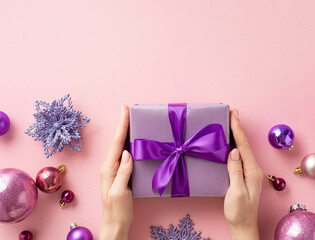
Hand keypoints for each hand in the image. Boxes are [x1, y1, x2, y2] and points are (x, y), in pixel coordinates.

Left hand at [99, 104, 132, 239]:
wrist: (116, 224)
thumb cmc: (117, 210)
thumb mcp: (120, 191)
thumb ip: (123, 171)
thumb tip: (128, 152)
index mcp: (109, 168)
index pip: (117, 142)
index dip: (122, 125)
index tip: (125, 109)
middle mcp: (110, 166)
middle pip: (118, 141)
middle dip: (123, 125)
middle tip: (128, 110)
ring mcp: (115, 170)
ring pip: (122, 147)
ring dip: (126, 133)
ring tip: (132, 121)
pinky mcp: (121, 174)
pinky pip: (126, 155)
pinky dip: (130, 144)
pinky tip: (135, 142)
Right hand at [224, 109, 263, 239]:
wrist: (243, 226)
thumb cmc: (239, 211)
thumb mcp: (236, 192)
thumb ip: (235, 171)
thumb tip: (234, 150)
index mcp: (251, 170)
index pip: (243, 145)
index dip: (237, 128)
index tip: (233, 114)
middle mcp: (252, 169)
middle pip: (244, 143)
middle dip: (237, 127)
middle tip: (232, 112)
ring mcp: (249, 172)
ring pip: (242, 148)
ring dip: (236, 134)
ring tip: (230, 122)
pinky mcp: (244, 175)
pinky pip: (239, 155)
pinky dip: (234, 144)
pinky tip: (229, 142)